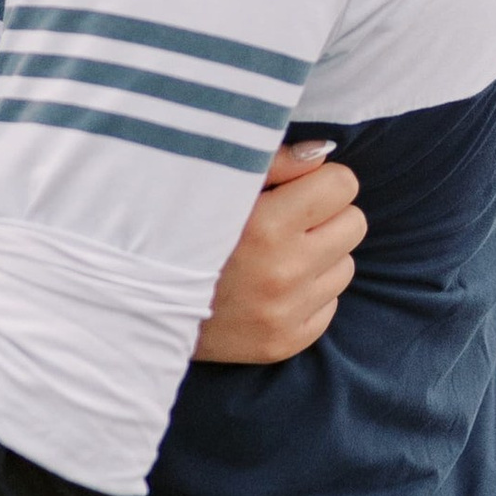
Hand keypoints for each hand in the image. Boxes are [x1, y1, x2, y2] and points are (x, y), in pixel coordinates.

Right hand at [196, 139, 363, 362]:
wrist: (141, 304)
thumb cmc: (182, 230)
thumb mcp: (218, 185)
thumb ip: (276, 162)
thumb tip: (325, 153)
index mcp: (266, 225)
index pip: (342, 186)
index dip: (320, 182)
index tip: (295, 189)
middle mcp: (283, 272)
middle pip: (354, 224)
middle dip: (326, 216)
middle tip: (289, 220)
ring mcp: (286, 313)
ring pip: (346, 265)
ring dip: (320, 255)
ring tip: (277, 254)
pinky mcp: (285, 343)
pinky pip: (330, 305)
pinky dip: (309, 292)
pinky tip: (272, 286)